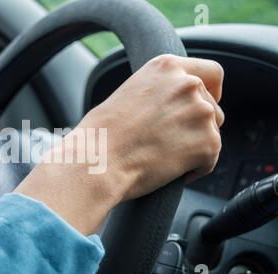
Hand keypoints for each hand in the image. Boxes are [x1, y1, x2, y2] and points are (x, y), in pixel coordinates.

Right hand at [17, 55, 224, 234]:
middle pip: (213, 107)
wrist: (97, 160)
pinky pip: (210, 159)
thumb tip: (173, 107)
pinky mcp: (207, 142)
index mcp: (167, 67)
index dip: (212, 91)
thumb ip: (159, 92)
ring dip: (195, 146)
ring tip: (163, 157)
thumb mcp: (129, 94)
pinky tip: (167, 170)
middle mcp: (188, 84)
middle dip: (198, 126)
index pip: (211, 72)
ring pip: (212, 133)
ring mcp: (201, 112)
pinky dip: (194, 169)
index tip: (206, 104)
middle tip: (170, 143)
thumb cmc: (101, 134)